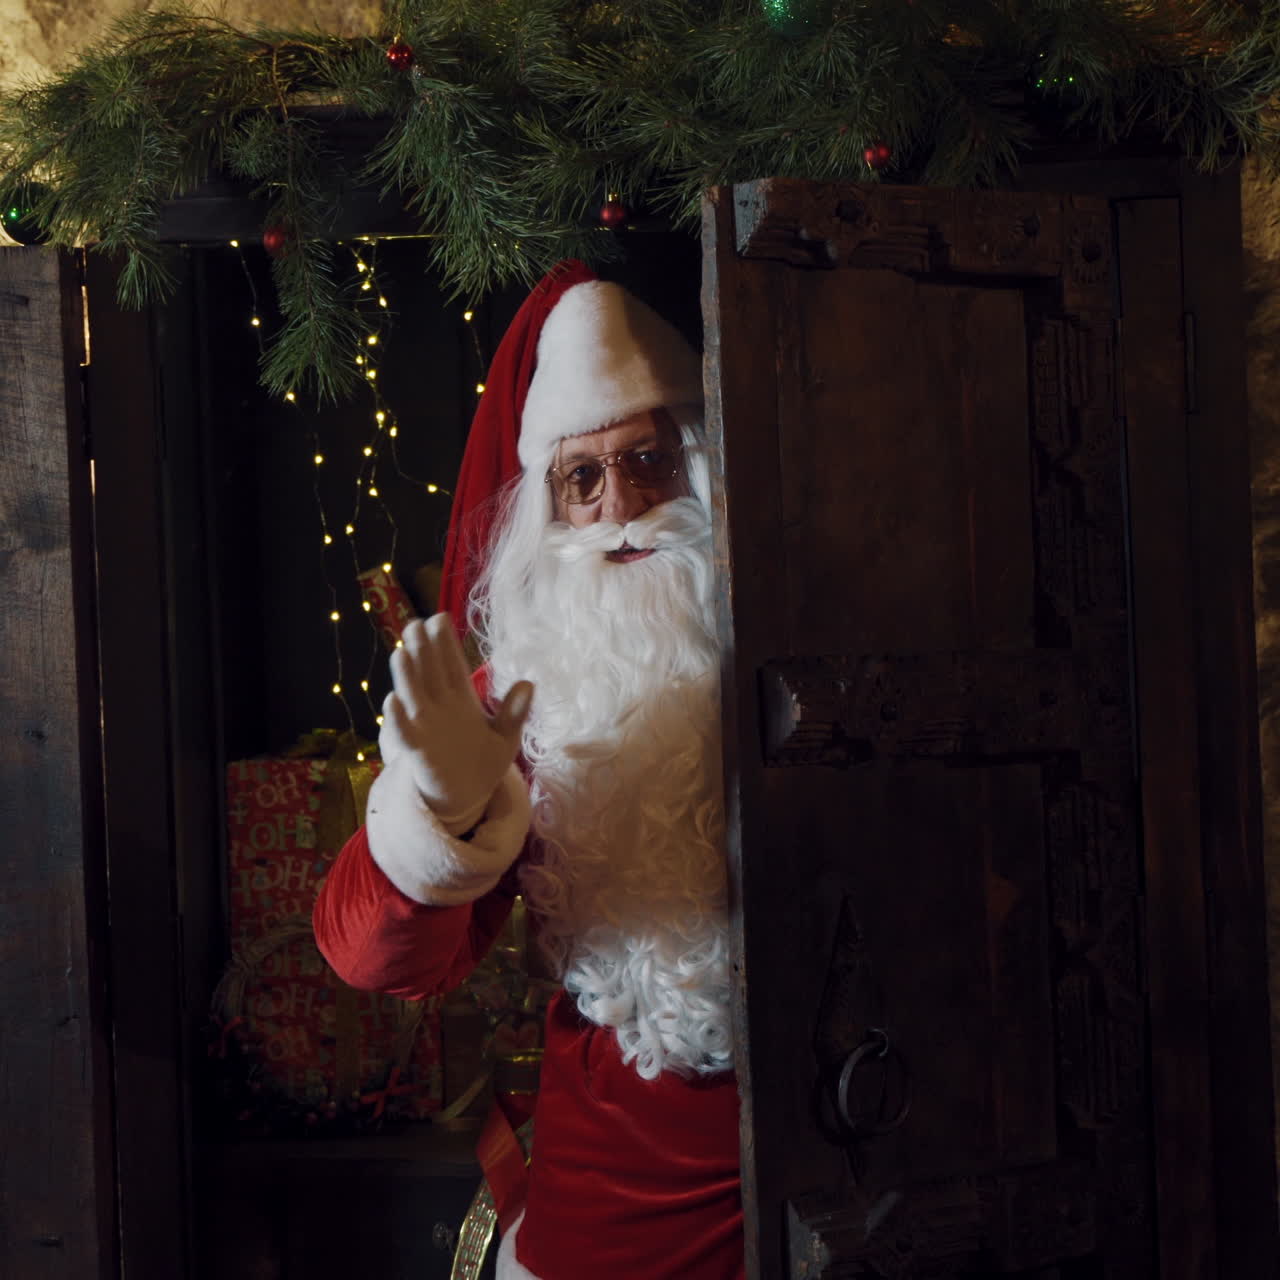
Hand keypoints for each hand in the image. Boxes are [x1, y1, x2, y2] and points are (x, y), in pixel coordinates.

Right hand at [379, 613, 531, 832]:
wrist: (466, 798)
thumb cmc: (482, 765)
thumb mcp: (506, 738)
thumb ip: (514, 712)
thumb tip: (528, 682)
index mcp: (461, 701)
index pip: (452, 666)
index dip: (446, 644)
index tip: (440, 618)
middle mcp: (439, 708)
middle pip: (429, 674)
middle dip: (422, 650)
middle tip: (415, 623)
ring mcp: (426, 728)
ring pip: (414, 697)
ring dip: (407, 677)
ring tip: (401, 652)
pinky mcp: (418, 751)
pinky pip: (405, 733)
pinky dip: (398, 719)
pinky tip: (393, 701)